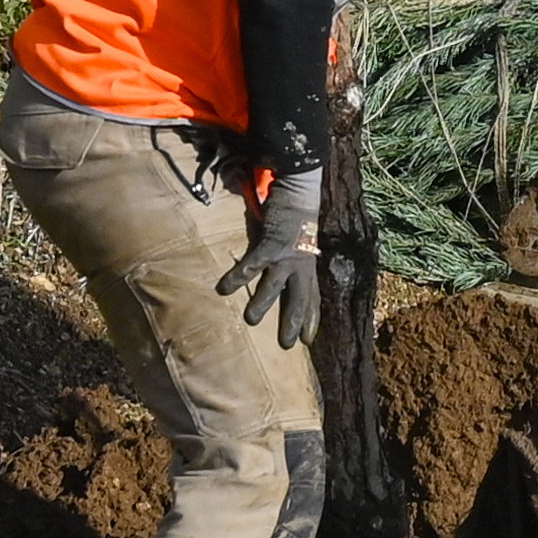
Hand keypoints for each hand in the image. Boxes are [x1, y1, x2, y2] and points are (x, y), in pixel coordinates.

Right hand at [216, 190, 331, 353]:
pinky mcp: (272, 244)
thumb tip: (285, 279)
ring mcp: (287, 256)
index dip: (311, 319)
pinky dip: (239, 276)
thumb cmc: (296, 221)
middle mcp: (301, 265)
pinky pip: (253, 264)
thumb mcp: (301, 247)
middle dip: (294, 322)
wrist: (299, 192)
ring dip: (262, 304)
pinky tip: (225, 288)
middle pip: (299, 299)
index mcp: (308, 268)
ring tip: (250, 320)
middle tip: (286, 344)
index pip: (312, 298)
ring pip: (275, 286)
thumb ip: (294, 264)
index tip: (308, 341)